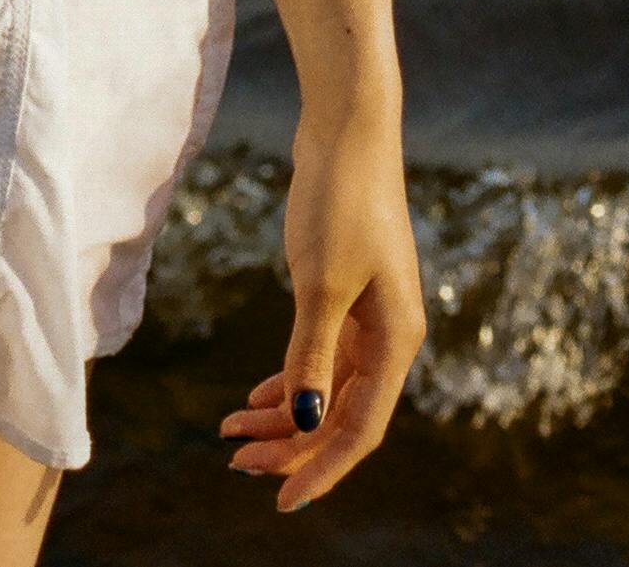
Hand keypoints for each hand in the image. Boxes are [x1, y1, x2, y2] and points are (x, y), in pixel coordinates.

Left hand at [219, 100, 427, 515]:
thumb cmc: (341, 201)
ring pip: (327, 384)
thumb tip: (303, 422)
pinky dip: (290, 376)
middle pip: (341, 412)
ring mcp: (369, 312)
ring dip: (283, 412)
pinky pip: (321, 354)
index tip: (279, 500)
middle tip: (235, 461)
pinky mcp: (346, 290)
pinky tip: (259, 396)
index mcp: (396, 341)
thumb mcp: (320, 284)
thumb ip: (312, 355)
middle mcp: (389, 335)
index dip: (319, 468)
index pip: (358, 429)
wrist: (347, 129)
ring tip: (232, 433)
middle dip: (290, 444)